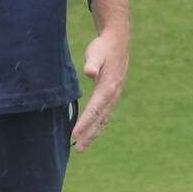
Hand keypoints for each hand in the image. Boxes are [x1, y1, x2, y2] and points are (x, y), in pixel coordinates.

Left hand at [72, 25, 129, 150]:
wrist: (118, 42)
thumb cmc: (103, 48)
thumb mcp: (96, 53)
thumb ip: (92, 63)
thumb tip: (89, 72)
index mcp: (108, 88)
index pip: (94, 109)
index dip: (84, 123)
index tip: (74, 134)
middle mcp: (112, 96)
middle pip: (99, 120)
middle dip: (89, 135)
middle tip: (78, 149)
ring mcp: (114, 97)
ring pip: (103, 120)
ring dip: (93, 134)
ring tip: (81, 147)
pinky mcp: (112, 97)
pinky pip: (104, 116)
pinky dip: (97, 127)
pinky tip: (90, 134)